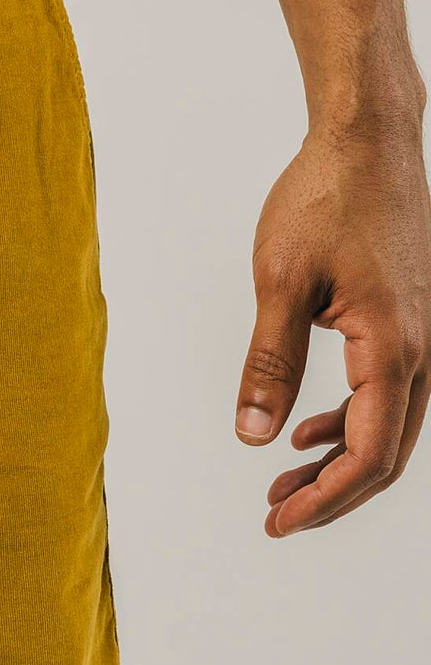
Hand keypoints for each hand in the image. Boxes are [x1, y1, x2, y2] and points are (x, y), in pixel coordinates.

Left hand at [236, 124, 430, 535]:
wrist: (369, 143)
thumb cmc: (325, 200)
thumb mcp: (280, 283)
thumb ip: (269, 362)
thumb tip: (252, 435)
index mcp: (393, 348)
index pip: (366, 455)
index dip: (322, 499)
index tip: (277, 521)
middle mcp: (424, 350)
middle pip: (386, 454)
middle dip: (331, 493)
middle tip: (275, 514)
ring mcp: (426, 335)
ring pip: (391, 427)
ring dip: (339, 460)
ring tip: (283, 480)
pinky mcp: (414, 322)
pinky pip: (392, 394)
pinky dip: (352, 422)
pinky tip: (307, 429)